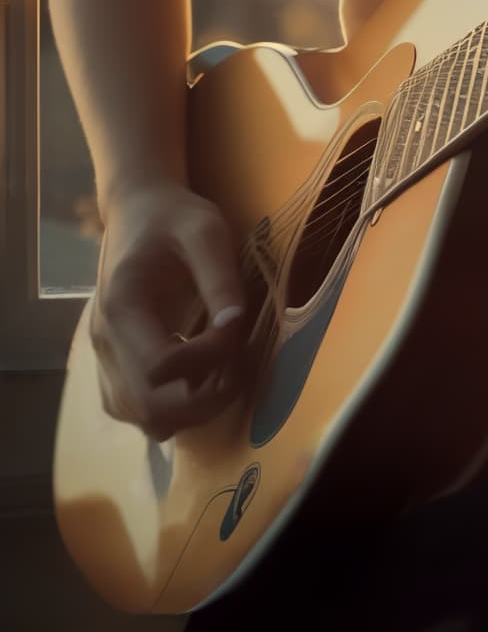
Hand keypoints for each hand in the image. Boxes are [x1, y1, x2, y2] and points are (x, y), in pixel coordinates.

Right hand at [90, 182, 249, 440]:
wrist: (137, 211)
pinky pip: (138, 412)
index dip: (206, 360)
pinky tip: (200, 373)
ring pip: (144, 419)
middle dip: (205, 400)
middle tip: (238, 366)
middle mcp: (104, 342)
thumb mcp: (207, 231)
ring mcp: (104, 359)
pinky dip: (173, 407)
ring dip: (191, 409)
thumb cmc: (174, 217)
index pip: (160, 367)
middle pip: (150, 408)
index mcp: (122, 306)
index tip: (235, 331)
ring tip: (221, 369)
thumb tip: (235, 329)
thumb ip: (220, 279)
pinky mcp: (114, 368)